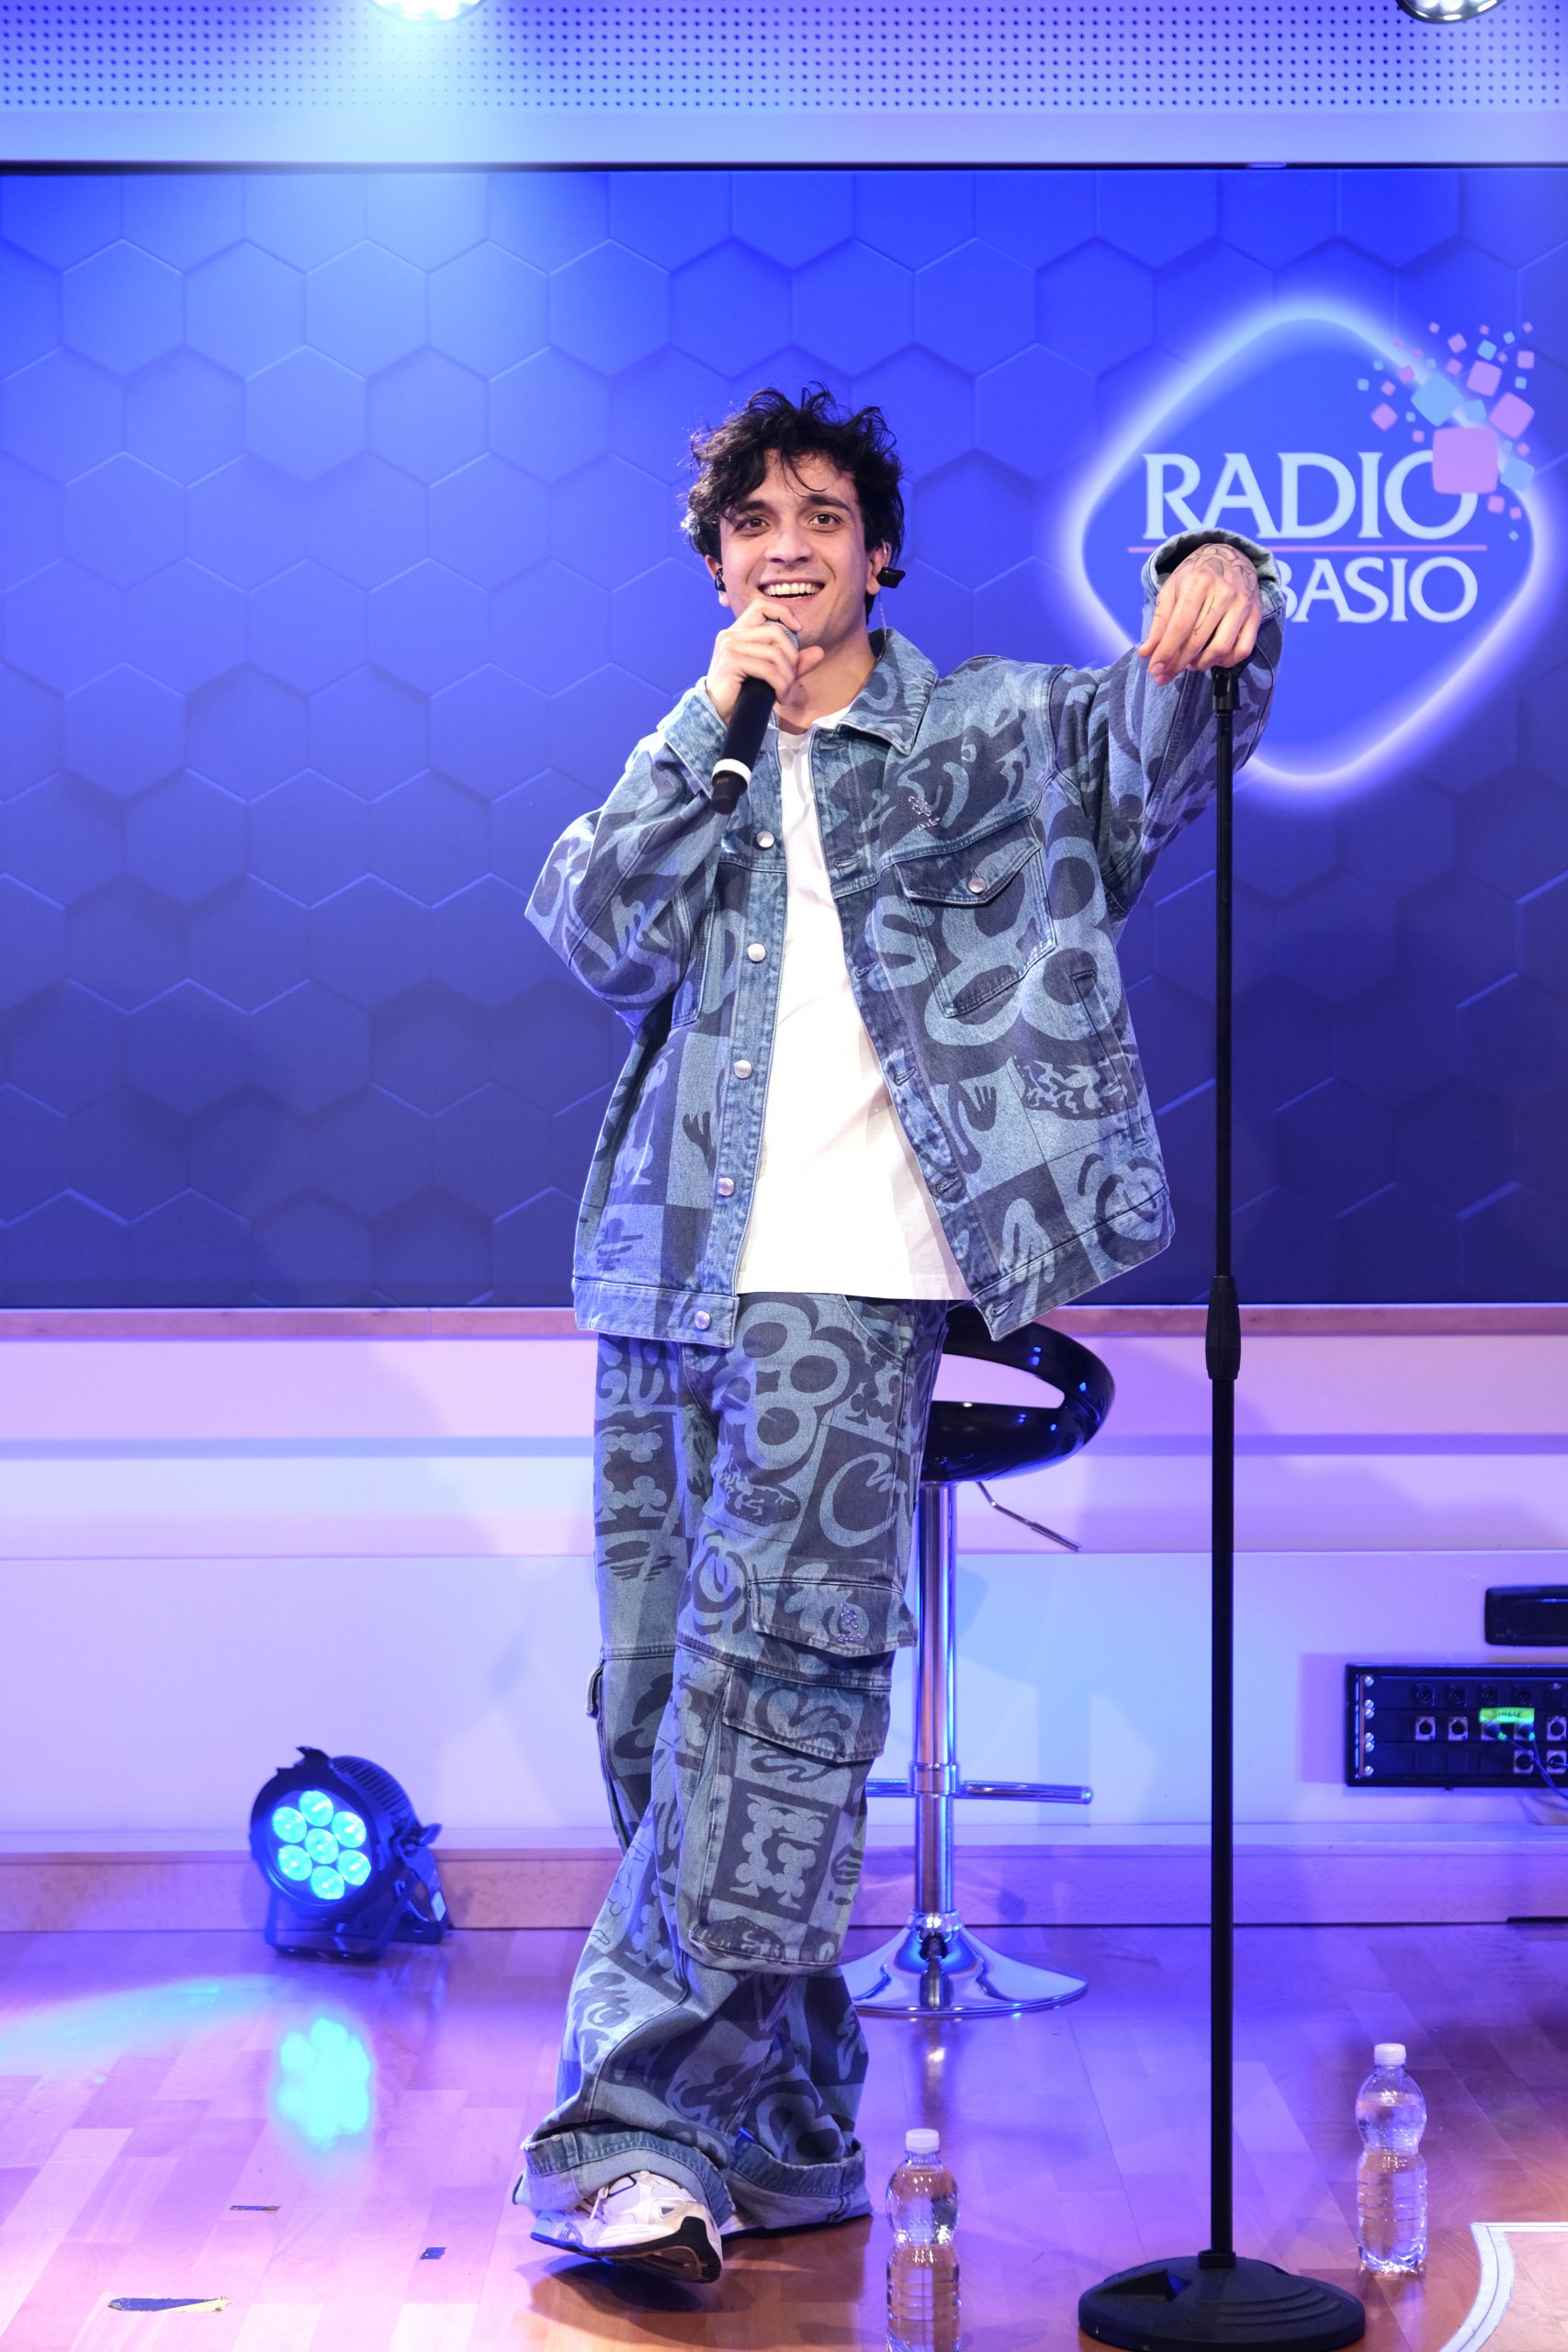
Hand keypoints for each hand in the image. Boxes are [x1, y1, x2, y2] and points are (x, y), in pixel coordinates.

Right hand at [705, 600, 826, 723]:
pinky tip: (779, 697)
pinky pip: (767, 669)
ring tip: (785, 691)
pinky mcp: (731, 662)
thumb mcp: (771, 674)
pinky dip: (780, 685)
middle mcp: (730, 635)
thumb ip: (793, 662)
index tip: (798, 629)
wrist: (718, 714)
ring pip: (775, 653)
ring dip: (787, 676)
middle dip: (792, 657)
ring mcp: (729, 647)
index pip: (761, 606)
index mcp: (737, 632)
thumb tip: (819, 652)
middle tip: (792, 678)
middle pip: (776, 632)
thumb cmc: (742, 693)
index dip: (783, 612)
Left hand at [1137, 541, 1262, 687]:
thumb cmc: (1196, 575)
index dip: (1166, 652)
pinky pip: (1242, 650)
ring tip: (1189, 663)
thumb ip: (1159, 621)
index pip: (1180, 626)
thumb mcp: (1172, 589)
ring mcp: (1243, 604)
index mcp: (1199, 582)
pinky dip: (1225, 662)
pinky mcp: (1256, 615)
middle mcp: (1224, 593)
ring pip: (1220, 649)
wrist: (1230, 556)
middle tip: (1164, 675)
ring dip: (1200, 664)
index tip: (1155, 669)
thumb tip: (1146, 653)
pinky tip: (1212, 659)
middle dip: (1177, 664)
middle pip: (1198, 641)